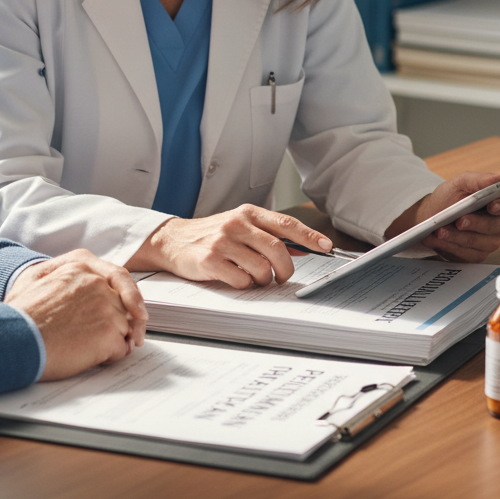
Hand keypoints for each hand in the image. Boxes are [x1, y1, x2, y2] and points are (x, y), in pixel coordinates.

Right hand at [5, 250, 147, 380]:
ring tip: (85, 348)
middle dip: (122, 323)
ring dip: (112, 341)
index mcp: (82, 264)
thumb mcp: (38, 277)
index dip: (130, 297)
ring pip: (124, 327)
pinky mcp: (108, 332)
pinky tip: (86, 357)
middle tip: (120, 340)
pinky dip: (109, 357)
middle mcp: (98, 281)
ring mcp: (106, 306)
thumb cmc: (21, 312)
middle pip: (123, 304)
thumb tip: (83, 285)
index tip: (137, 312)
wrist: (14, 337)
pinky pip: (120, 349)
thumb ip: (67, 274)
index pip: (119, 277)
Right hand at [125, 204, 333, 288]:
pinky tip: (236, 279)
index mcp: (247, 213)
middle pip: (277, 249)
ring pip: (261, 268)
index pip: (286, 224)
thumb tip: (303, 248)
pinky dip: (245, 285)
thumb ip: (268, 234)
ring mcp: (223, 242)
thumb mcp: (239, 226)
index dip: (309, 236)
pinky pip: (241, 280)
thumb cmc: (211, 235)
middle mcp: (236, 224)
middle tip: (282, 277)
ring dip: (264, 279)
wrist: (172, 240)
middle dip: (285, 269)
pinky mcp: (211, 260)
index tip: (326, 246)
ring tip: (255, 278)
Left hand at [384, 172, 499, 262]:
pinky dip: (453, 247)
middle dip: (478, 224)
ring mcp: (488, 241)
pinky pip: (471, 255)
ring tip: (441, 231)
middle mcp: (497, 224)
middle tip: (460, 221)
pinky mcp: (476, 255)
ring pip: (484, 243)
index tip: (491, 205)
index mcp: (497, 203)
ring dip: (460, 237)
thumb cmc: (448, 198)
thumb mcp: (458, 184)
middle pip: (499, 226)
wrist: (428, 216)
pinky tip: (440, 240)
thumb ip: (479, 180)